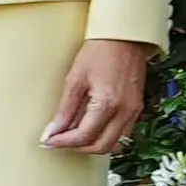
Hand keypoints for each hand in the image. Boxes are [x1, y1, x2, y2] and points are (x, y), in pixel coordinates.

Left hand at [44, 37, 151, 156]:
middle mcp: (125, 111)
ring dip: (92, 144)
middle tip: (57, 140)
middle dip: (77, 148)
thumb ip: (65, 109)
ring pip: (114, 143)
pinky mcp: (137, 107)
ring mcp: (134, 111)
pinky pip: (122, 132)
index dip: (63, 142)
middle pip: (100, 146)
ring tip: (72, 134)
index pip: (84, 137)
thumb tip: (51, 132)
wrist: (124, 36)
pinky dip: (105, 135)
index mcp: (107, 104)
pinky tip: (89, 125)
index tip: (48, 141)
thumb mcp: (75, 79)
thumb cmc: (99, 51)